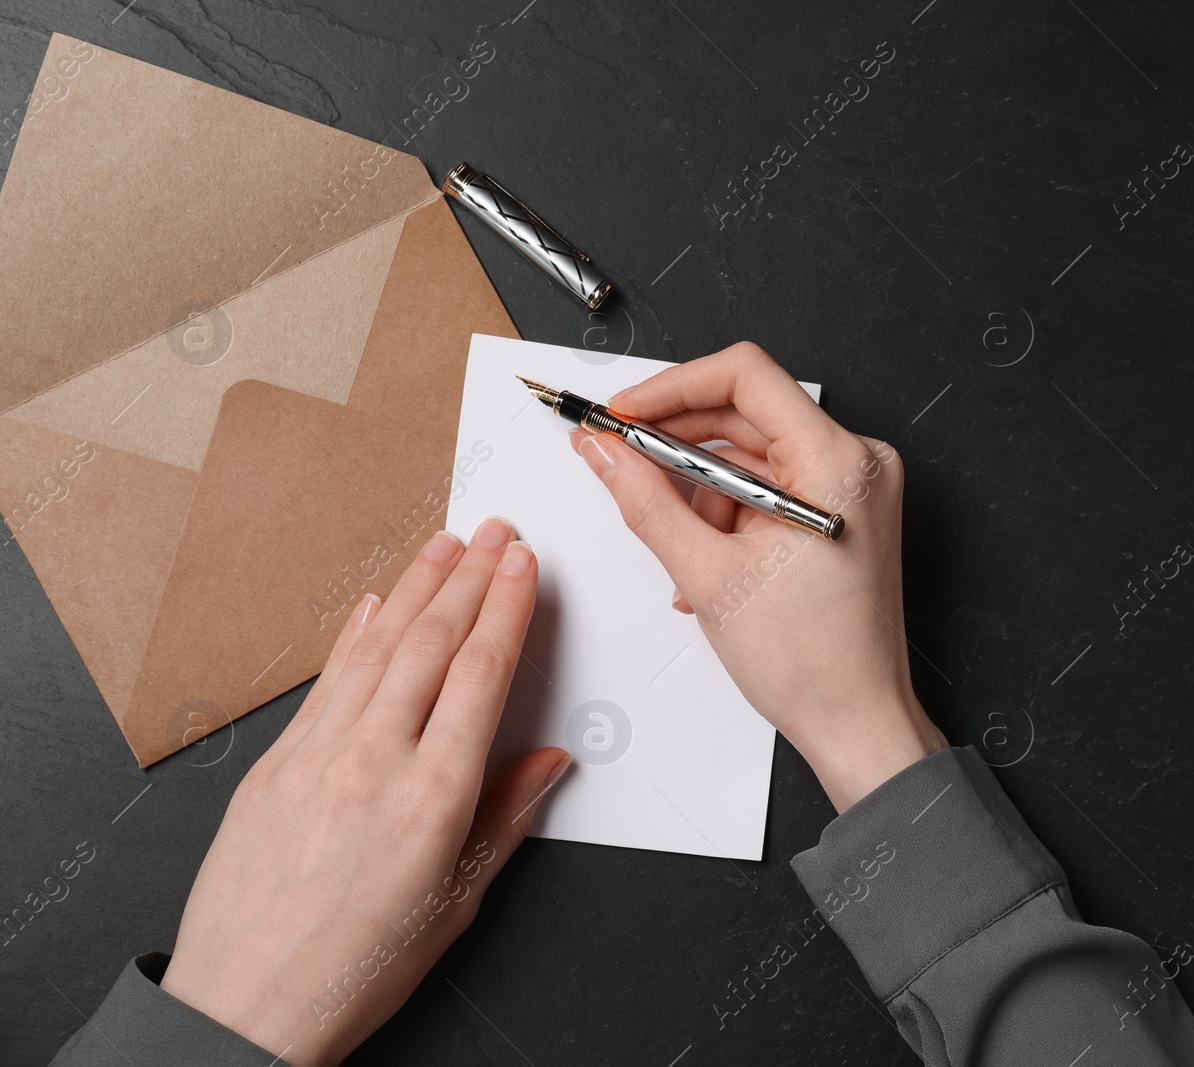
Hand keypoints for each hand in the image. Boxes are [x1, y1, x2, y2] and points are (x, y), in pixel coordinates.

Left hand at [159, 517, 569, 1066]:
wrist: (245, 1007)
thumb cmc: (355, 968)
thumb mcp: (455, 904)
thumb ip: (504, 821)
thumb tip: (547, 764)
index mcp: (433, 799)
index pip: (480, 674)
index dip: (507, 609)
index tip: (524, 566)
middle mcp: (374, 762)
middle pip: (432, 645)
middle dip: (470, 579)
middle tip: (496, 533)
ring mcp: (317, 757)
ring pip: (378, 649)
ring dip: (416, 588)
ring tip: (444, 545)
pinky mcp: (275, 765)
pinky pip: (326, 682)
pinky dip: (356, 635)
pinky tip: (376, 604)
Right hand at [570, 342, 946, 810]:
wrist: (857, 723)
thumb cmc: (812, 665)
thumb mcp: (708, 575)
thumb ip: (646, 501)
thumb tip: (605, 452)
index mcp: (838, 462)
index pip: (744, 375)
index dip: (671, 387)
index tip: (622, 413)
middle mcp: (857, 462)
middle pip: (746, 412)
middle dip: (676, 442)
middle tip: (618, 460)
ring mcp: (853, 488)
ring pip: (752, 454)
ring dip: (699, 493)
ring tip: (680, 550)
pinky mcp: (841, 514)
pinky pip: (768, 488)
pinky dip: (726, 516)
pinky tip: (704, 564)